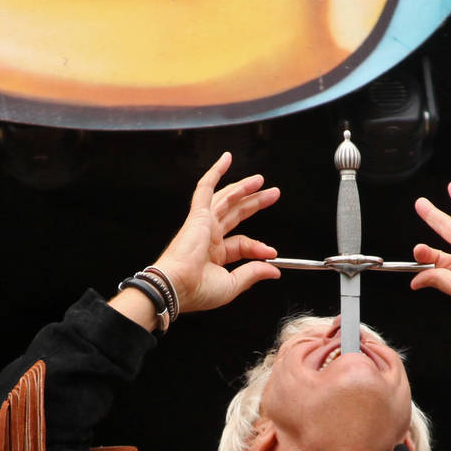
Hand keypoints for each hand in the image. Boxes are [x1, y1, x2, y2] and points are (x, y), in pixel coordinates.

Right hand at [150, 153, 281, 314]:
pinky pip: (206, 187)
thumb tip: (273, 270)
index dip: (259, 247)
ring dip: (244, 188)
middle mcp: (208, 237)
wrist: (177, 287)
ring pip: (226, 198)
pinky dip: (215, 173)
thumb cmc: (196, 290)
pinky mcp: (198, 215)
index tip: (271, 254)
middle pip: (236, 213)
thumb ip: (253, 273)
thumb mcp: (233, 284)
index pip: (242, 243)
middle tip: (273, 194)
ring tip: (261, 181)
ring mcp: (202, 224)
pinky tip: (226, 159)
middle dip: (255, 203)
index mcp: (213, 254)